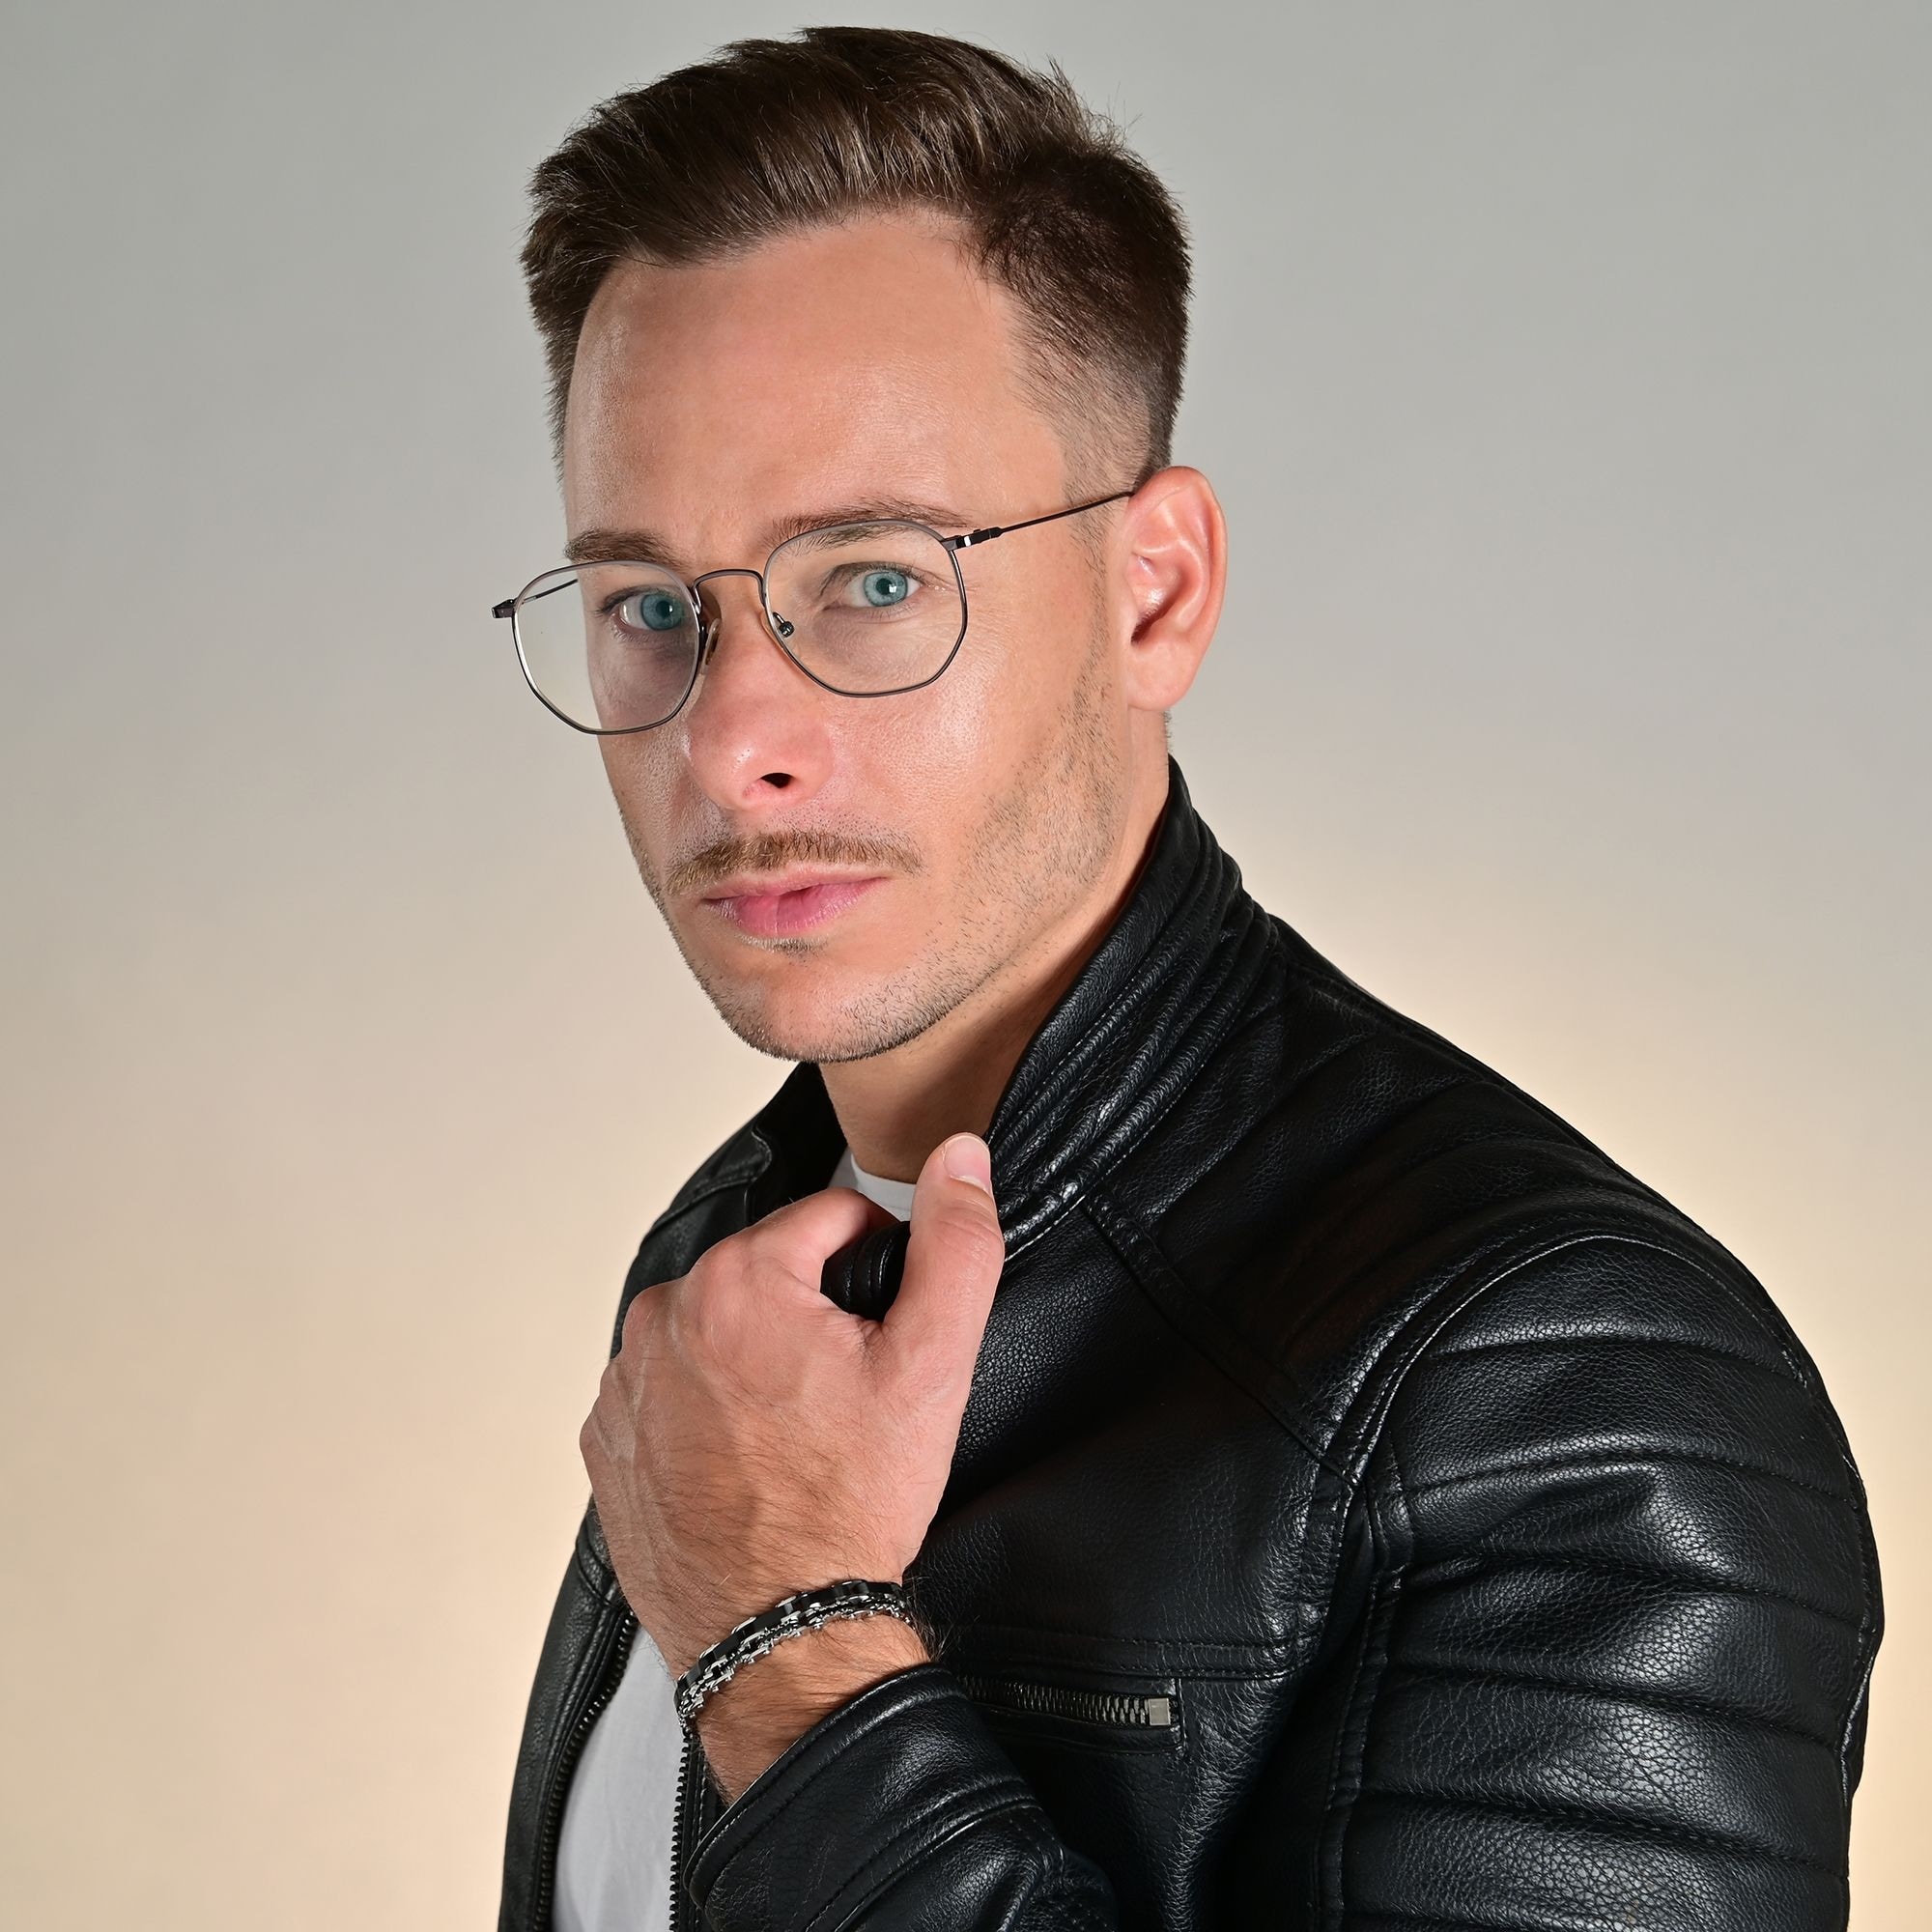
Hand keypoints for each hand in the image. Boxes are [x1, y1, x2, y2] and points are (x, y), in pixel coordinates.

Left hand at [579, 1131, 1003, 1796]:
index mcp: (737, 1280)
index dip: (877, 1270)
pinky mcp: (608, 1438)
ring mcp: (625, 1382)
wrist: (781, 1634)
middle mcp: (661, 1318)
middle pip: (770, 1273)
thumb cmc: (847, 1510)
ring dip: (759, 1360)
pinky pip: (673, 1388)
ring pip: (720, 1329)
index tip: (882, 1338)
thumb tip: (961, 1159)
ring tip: (797, 1435)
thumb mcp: (931, 1365)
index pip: (831, 1218)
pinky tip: (749, 1460)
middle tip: (845, 1397)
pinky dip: (710, 1410)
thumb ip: (956, 1243)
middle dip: (813, 1316)